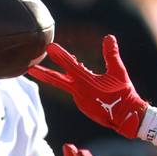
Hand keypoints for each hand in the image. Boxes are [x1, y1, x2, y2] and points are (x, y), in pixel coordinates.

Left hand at [28, 35, 148, 137]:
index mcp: (87, 82)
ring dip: (65, 75)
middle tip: (29, 68)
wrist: (126, 118)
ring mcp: (79, 101)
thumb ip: (112, 54)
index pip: (71, 65)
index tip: (49, 47)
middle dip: (43, 73)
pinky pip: (76, 92)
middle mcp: (79, 92)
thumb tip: (109, 37)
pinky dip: (77, 84)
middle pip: (57, 80)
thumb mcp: (119, 72)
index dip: (60, 55)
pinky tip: (84, 80)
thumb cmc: (124, 94)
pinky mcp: (83, 106)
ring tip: (67, 61)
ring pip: (69, 85)